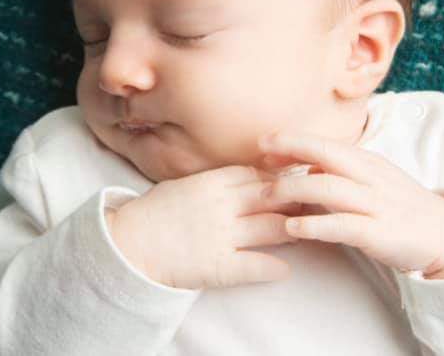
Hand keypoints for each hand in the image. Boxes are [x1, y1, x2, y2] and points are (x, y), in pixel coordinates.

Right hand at [107, 165, 303, 290]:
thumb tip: (247, 177)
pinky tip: (284, 269)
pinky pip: (255, 265)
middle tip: (316, 203)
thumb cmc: (155, 212)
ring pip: (273, 228)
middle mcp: (222, 205)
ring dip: (294, 230)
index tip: (296, 180)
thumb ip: (216, 180)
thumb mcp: (185, 184)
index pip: (259, 174)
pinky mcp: (218, 266)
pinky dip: (274, 267)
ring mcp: (222, 235)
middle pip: (273, 197)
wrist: (127, 244)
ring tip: (306, 232)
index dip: (280, 178)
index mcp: (212, 182)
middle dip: (298, 200)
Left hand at [258, 133, 443, 275]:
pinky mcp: (379, 233)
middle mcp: (371, 177)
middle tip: (258, 156)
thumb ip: (339, 171)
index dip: (293, 141)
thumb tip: (304, 165)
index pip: (325, 144)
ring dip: (293, 189)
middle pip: (326, 154)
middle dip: (290, 149)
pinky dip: (315, 225)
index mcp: (367, 161)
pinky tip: (293, 228)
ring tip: (267, 195)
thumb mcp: (371, 180)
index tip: (264, 144)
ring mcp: (376, 204)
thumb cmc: (400, 205)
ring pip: (329, 188)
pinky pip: (342, 225)